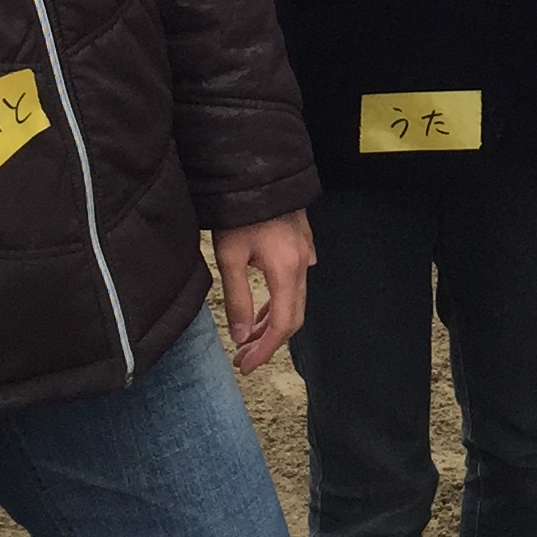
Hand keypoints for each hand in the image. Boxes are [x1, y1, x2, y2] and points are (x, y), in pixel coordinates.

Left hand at [212, 211, 315, 373]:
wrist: (258, 169)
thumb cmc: (240, 211)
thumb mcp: (230, 257)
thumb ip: (238, 299)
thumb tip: (241, 336)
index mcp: (287, 270)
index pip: (282, 324)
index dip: (266, 350)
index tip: (247, 366)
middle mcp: (302, 264)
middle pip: (293, 316)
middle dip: (268, 341)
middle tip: (244, 358)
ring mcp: (305, 252)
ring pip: (294, 300)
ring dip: (271, 322)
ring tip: (247, 337)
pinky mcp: (301, 244)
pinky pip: (295, 283)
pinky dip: (278, 302)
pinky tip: (262, 307)